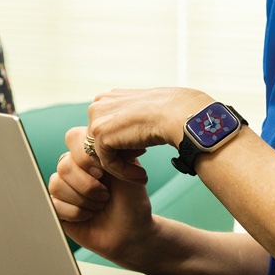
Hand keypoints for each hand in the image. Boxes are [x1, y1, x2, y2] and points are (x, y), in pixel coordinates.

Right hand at [49, 126, 160, 266]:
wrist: (133, 231)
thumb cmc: (133, 200)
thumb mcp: (129, 169)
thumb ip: (112, 151)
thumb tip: (100, 133)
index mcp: (90, 154)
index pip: (73, 138)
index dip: (86, 157)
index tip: (104, 173)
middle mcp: (74, 168)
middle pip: (64, 164)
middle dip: (88, 185)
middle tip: (106, 195)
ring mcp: (64, 187)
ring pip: (57, 184)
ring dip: (84, 200)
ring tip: (99, 205)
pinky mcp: (57, 208)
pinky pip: (54, 204)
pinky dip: (76, 213)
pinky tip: (89, 215)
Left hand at [83, 87, 211, 179]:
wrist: (178, 113)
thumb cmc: (170, 111)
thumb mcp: (142, 110)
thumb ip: (128, 118)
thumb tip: (124, 133)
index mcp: (109, 97)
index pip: (106, 129)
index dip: (122, 144)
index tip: (142, 153)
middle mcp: (99, 104)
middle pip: (101, 141)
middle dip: (120, 156)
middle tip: (140, 167)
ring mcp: (97, 118)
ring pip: (103, 154)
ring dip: (122, 167)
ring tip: (142, 174)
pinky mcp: (101, 135)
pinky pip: (108, 163)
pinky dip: (124, 173)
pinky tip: (142, 176)